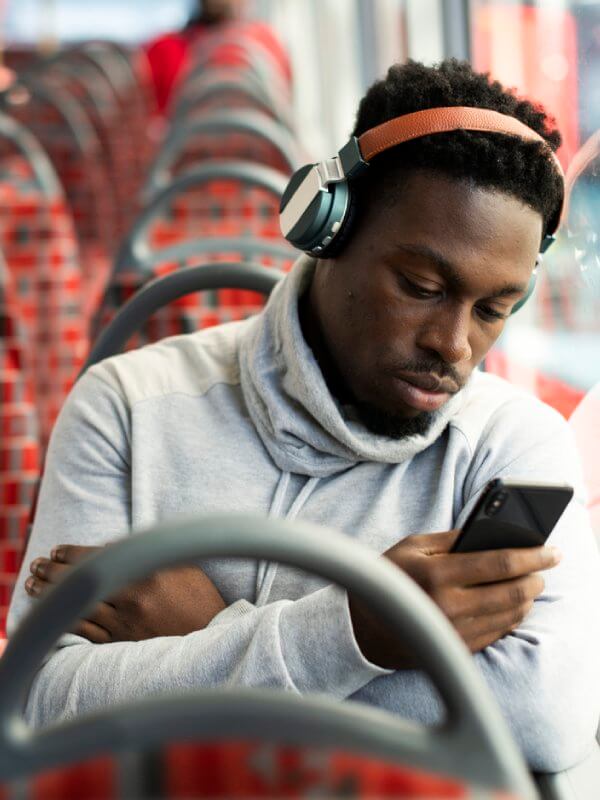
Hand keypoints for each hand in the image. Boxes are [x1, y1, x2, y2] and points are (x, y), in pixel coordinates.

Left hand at [25, 544, 225, 642]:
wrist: (214, 635)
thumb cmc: (199, 596)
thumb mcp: (180, 565)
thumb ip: (149, 554)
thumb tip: (115, 547)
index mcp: (148, 573)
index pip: (99, 558)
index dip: (72, 553)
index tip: (56, 550)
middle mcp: (134, 599)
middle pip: (82, 581)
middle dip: (53, 572)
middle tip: (36, 565)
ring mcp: (126, 624)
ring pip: (78, 606)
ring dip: (52, 595)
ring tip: (33, 585)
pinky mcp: (123, 644)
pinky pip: (86, 632)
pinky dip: (66, 619)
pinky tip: (52, 613)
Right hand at [349, 530, 561, 669]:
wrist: (361, 626)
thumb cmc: (389, 577)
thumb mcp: (412, 546)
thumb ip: (451, 539)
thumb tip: (490, 533)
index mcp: (437, 575)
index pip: (499, 563)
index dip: (531, 556)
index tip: (550, 550)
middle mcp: (449, 607)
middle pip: (513, 592)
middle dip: (536, 578)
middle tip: (544, 567)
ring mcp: (456, 632)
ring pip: (511, 615)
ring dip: (527, 598)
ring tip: (529, 584)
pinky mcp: (459, 649)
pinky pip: (499, 633)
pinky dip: (512, 616)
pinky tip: (512, 604)